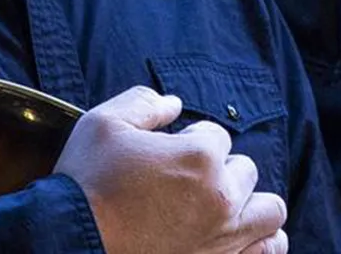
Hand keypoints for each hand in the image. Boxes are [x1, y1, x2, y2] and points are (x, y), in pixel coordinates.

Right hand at [54, 85, 287, 253]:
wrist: (70, 244)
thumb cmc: (85, 185)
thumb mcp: (102, 125)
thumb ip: (143, 103)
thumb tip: (174, 103)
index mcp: (199, 156)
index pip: (215, 135)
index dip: (188, 142)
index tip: (165, 158)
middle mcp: (222, 196)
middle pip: (244, 169)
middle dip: (218, 170)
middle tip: (185, 184)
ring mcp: (225, 238)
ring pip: (269, 210)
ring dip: (251, 202)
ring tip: (223, 205)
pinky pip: (268, 250)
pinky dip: (263, 241)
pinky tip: (241, 233)